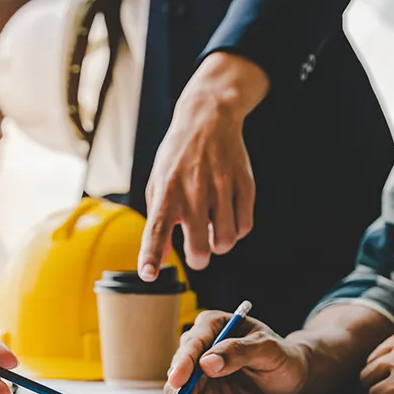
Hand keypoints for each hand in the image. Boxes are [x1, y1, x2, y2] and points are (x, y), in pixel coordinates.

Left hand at [137, 53, 268, 279]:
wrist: (208, 118)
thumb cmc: (177, 159)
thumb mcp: (158, 186)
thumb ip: (158, 224)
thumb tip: (158, 260)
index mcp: (166, 191)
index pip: (157, 230)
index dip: (152, 255)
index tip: (148, 275)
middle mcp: (193, 190)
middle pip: (200, 249)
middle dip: (199, 259)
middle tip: (197, 252)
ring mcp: (221, 187)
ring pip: (226, 241)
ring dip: (219, 244)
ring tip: (213, 231)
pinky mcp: (243, 183)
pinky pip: (244, 226)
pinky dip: (237, 230)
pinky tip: (228, 216)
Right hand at [164, 311, 307, 393]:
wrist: (291, 381)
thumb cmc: (282, 357)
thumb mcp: (268, 349)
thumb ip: (239, 352)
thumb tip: (207, 362)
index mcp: (214, 326)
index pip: (192, 342)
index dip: (183, 362)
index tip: (180, 379)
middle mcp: (201, 350)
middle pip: (180, 370)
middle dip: (183, 391)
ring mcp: (200, 376)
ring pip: (181, 393)